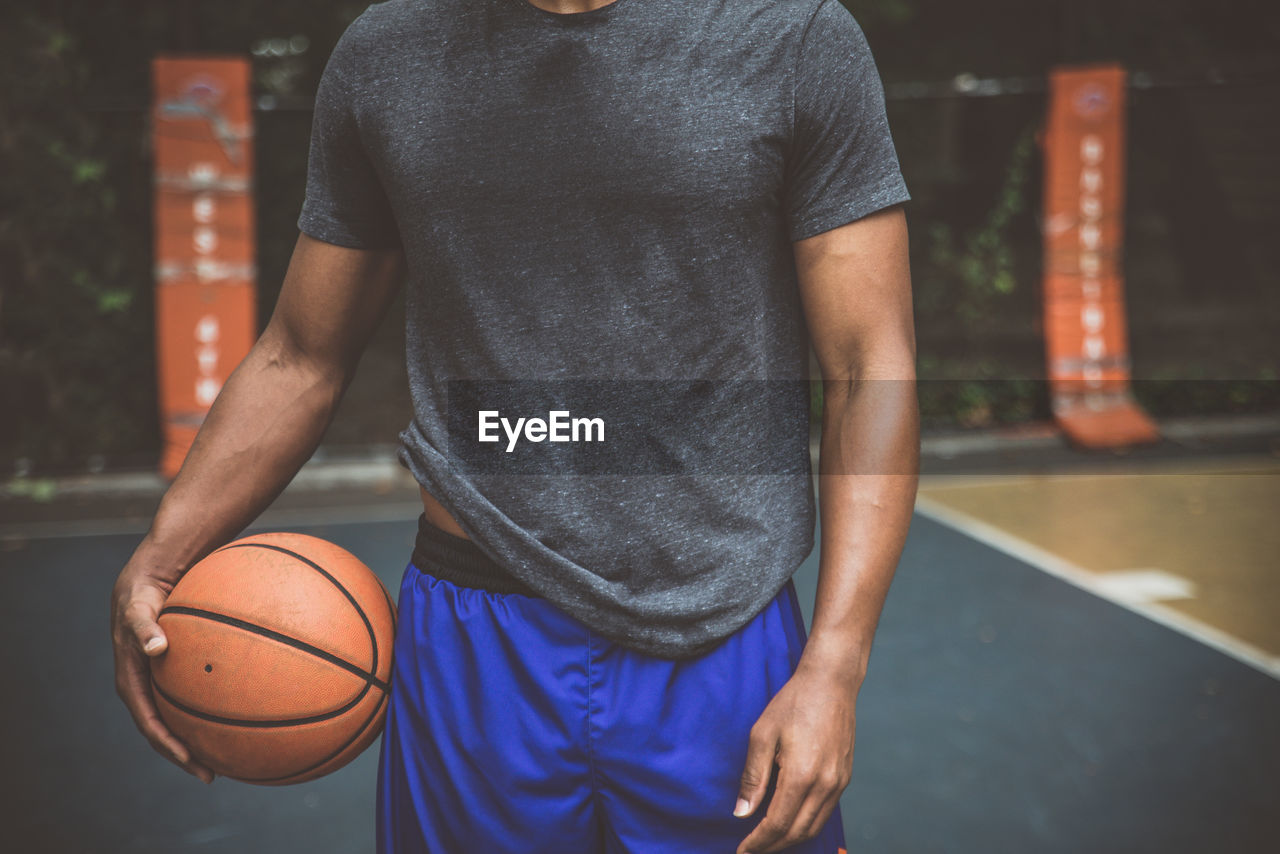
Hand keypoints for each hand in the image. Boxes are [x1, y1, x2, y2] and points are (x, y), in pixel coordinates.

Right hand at [110, 552, 213, 783]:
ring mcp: (162, 681)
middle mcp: (147, 688)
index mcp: (133, 684)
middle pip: (167, 730)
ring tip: (230, 755)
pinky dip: (214, 707)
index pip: (150, 725)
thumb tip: (156, 649)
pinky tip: (244, 711)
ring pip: (182, 717)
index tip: (191, 762)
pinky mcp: (177, 671)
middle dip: (187, 754)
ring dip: (201, 736)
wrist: (146, 579)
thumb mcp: (137, 610)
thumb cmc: (141, 596)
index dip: (169, 747)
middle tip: (212, 773)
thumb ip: (144, 628)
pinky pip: (196, 694)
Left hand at [734, 660, 858, 853]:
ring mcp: (839, 783)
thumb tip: (742, 813)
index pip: (778, 824)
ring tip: (767, 840)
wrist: (831, 683)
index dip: (758, 842)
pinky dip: (806, 824)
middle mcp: (825, 784)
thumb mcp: (762, 735)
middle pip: (798, 832)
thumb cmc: (794, 703)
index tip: (742, 851)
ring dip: (790, 839)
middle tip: (751, 849)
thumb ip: (753, 777)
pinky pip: (825, 813)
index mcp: (802, 775)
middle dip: (773, 846)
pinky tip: (789, 820)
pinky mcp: (844, 778)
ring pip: (814, 827)